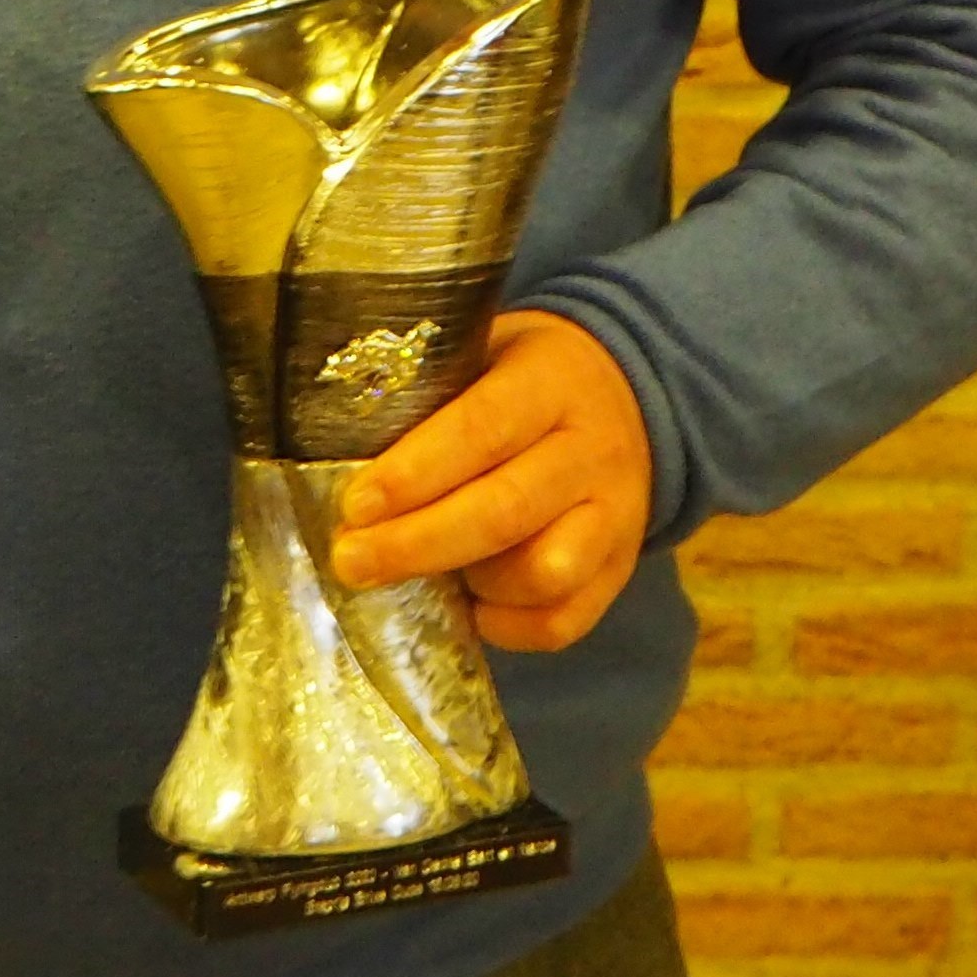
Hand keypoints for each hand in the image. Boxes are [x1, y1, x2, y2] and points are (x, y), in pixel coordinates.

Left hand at [326, 310, 651, 652]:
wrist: (634, 396)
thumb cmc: (526, 375)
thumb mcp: (487, 351)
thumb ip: (433, 394)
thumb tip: (342, 451)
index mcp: (551, 382)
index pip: (481, 428)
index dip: (413, 473)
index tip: (354, 505)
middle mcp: (591, 451)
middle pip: (504, 510)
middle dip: (417, 544)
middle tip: (351, 561)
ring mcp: (617, 516)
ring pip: (543, 573)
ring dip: (470, 585)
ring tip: (419, 576)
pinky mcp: (622, 570)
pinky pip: (563, 620)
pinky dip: (506, 626)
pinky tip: (465, 606)